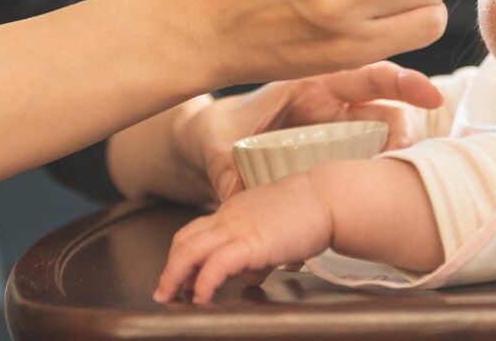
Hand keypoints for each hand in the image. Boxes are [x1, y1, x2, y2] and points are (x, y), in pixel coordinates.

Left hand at [153, 173, 332, 303]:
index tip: (178, 275)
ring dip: (175, 276)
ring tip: (172, 297)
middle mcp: (230, 217)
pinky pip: (217, 264)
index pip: (197, 231)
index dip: (182, 255)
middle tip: (165, 291)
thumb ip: (259, 253)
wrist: (330, 197)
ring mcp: (239, 228)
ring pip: (191, 250)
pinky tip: (201, 297)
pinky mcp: (252, 243)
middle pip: (186, 240)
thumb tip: (250, 276)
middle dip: (170, 268)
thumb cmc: (311, 211)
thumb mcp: (276, 231)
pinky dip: (203, 282)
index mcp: (235, 211)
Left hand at [186, 61, 442, 200]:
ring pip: (389, 135)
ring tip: (389, 183)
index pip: (366, 74)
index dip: (403, 82)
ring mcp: (342, 128)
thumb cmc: (221, 130)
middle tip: (400, 163)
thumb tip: (240, 199)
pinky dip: (383, 172)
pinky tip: (378, 193)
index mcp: (310, 86)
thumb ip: (227, 172)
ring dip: (397, 158)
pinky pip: (375, 156)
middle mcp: (333, 104)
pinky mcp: (343, 151)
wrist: (212, 140)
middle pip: (389, 109)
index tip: (431, 96)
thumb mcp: (219, 145)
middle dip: (405, 133)